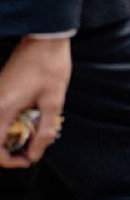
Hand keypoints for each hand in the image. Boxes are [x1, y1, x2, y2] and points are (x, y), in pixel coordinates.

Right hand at [0, 37, 68, 168]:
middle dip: (12, 150)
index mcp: (3, 109)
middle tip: (33, 146)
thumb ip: (45, 129)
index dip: (11, 161)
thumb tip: (37, 152)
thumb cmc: (50, 65)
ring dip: (12, 136)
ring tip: (35, 131)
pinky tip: (31, 117)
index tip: (29, 158)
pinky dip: (12, 123)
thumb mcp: (54, 100)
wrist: (44, 38)